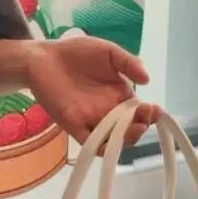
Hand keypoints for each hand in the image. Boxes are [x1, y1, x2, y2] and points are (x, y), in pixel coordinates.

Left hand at [24, 38, 159, 145]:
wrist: (43, 57)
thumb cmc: (76, 52)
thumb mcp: (108, 51)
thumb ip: (128, 62)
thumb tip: (147, 80)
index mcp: (119, 95)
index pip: (140, 112)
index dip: (150, 114)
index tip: (154, 109)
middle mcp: (108, 111)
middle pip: (130, 129)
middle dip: (140, 127)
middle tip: (143, 116)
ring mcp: (91, 120)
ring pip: (113, 140)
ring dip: (126, 139)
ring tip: (131, 127)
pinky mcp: (73, 125)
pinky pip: (90, 142)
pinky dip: (101, 146)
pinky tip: (110, 140)